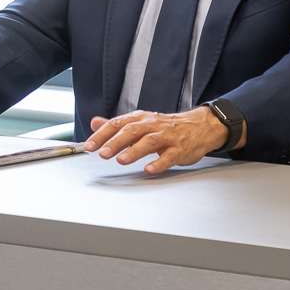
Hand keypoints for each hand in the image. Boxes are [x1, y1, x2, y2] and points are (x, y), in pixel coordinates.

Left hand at [83, 106, 234, 174]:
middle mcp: (152, 125)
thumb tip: (95, 123)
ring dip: (134, 151)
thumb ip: (117, 125)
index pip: (117, 124)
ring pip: (149, 141)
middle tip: (103, 154)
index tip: (90, 146)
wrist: (199, 126)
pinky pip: (169, 156)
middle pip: (132, 131)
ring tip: (121, 160)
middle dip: (116, 142)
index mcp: (141, 119)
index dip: (102, 135)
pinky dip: (159, 163)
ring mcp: (167, 137)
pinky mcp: (180, 149)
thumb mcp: (140, 122)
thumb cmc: (167, 127)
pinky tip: (149, 169)